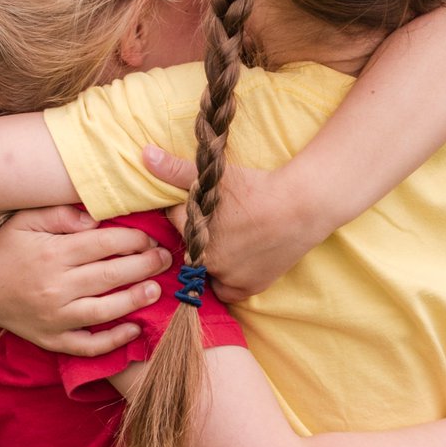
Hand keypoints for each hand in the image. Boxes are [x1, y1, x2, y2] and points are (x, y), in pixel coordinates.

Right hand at [0, 206, 171, 354]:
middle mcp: (55, 286)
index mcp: (52, 253)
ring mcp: (54, 317)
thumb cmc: (4, 247)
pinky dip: (113, 340)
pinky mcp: (51, 339)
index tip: (150, 238)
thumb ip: (60, 213)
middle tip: (165, 259)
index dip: (134, 240)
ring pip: (106, 310)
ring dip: (136, 300)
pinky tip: (134, 329)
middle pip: (111, 275)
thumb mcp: (25, 219)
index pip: (104, 244)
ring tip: (156, 289)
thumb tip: (96, 216)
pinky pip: (88, 345)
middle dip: (145, 266)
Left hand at [141, 146, 324, 300]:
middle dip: (200, 235)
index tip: (207, 203)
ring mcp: (227, 277)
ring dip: (213, 259)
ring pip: (207, 270)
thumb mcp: (215, 176)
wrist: (301, 206)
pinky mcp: (248, 288)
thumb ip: (175, 170)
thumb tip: (145, 155)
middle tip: (224, 220)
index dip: (189, 210)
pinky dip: (228, 280)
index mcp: (191, 234)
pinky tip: (236, 261)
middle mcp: (205, 261)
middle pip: (192, 247)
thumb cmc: (256, 188)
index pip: (176, 222)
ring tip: (233, 238)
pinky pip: (226, 291)